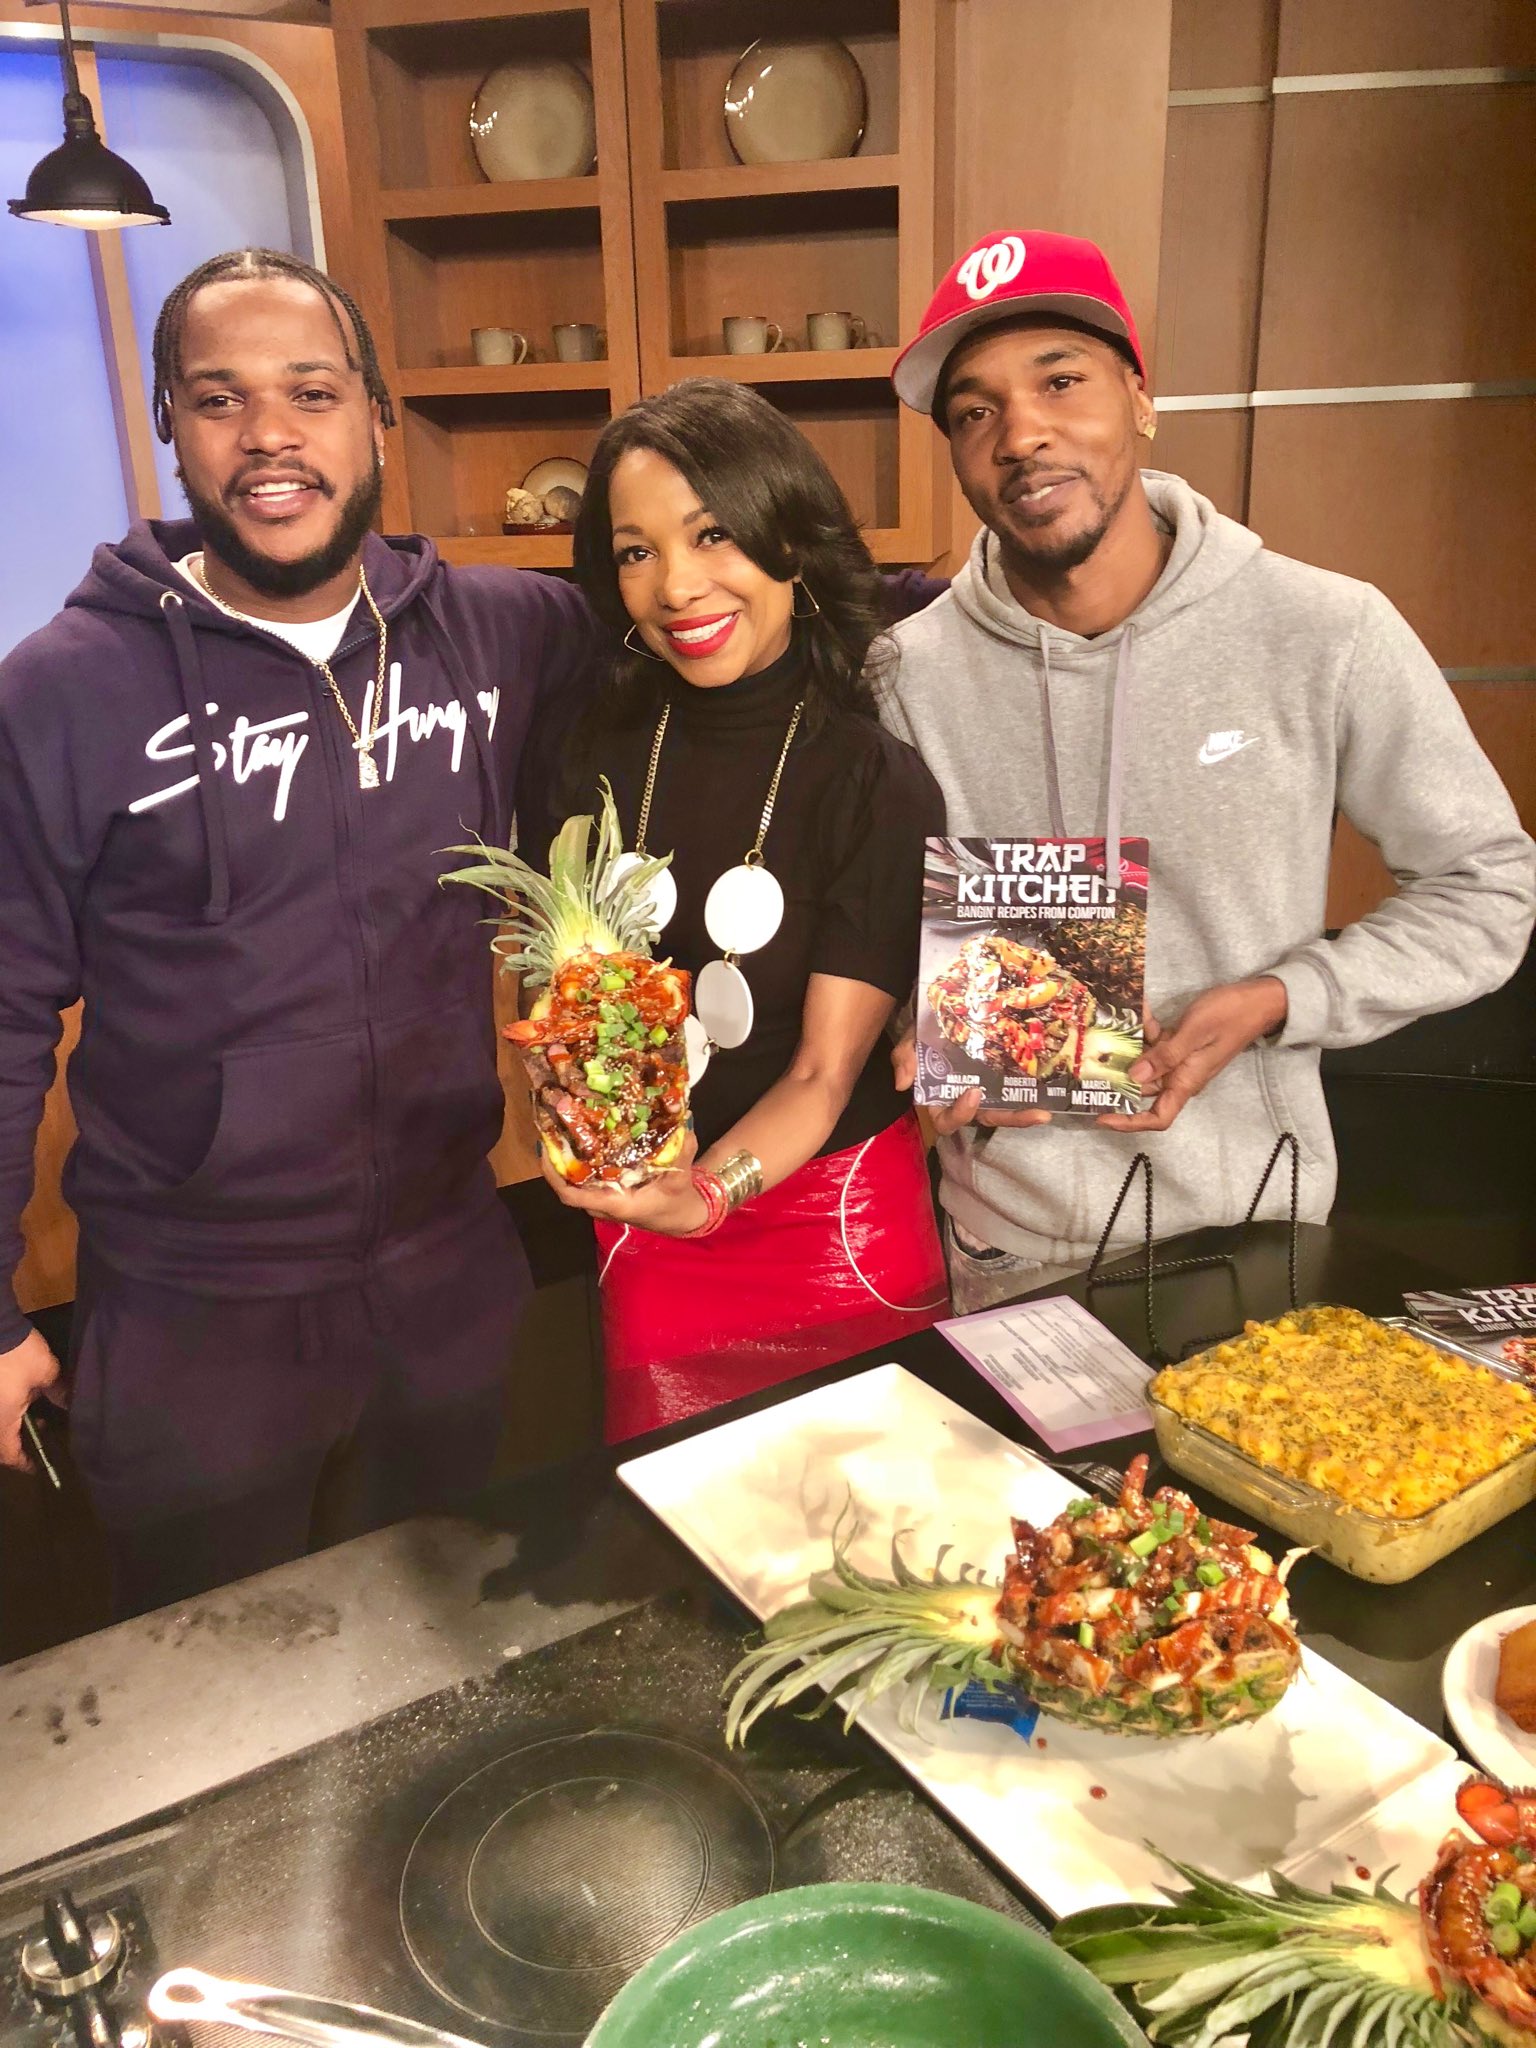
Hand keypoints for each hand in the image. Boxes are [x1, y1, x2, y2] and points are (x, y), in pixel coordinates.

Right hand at [0, 1326, 62, 1473]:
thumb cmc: (18, 1354)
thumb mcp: (45, 1373)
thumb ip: (59, 1391)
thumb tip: (70, 1402)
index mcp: (1, 1421)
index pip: (9, 1455)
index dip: (24, 1463)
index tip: (37, 1467)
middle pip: (0, 1441)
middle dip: (19, 1441)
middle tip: (40, 1432)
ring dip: (12, 1424)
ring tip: (33, 1413)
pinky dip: (6, 1409)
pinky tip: (20, 1397)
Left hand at [540, 1128, 707, 1234]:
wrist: (681, 1217)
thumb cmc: (677, 1203)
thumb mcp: (680, 1180)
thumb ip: (681, 1152)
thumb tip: (682, 1122)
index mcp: (615, 1204)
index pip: (573, 1196)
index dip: (554, 1175)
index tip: (546, 1149)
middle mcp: (602, 1204)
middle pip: (568, 1183)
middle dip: (557, 1157)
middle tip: (553, 1125)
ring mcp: (602, 1199)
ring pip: (575, 1180)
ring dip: (566, 1157)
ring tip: (562, 1126)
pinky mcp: (607, 1191)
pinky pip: (585, 1177)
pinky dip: (579, 1160)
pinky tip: (581, 1137)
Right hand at [892, 1028, 1050, 1135]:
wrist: (940, 1012)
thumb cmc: (923, 1032)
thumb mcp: (910, 1042)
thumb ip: (905, 1059)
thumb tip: (903, 1084)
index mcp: (939, 1099)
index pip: (947, 1121)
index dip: (960, 1114)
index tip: (973, 1092)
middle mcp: (963, 1100)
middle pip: (984, 1119)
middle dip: (1009, 1119)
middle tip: (1034, 1114)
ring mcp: (984, 1090)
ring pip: (1003, 1110)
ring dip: (1024, 1113)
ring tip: (1045, 1113)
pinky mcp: (999, 1077)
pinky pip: (1013, 1091)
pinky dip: (1028, 1094)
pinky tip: (1047, 1093)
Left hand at [1097, 976, 1287, 1133]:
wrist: (1259, 999)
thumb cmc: (1230, 1016)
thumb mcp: (1195, 1032)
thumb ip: (1165, 1055)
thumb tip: (1134, 1078)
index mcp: (1186, 1082)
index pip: (1158, 1117)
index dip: (1129, 1122)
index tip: (1101, 1117)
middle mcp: (1181, 1075)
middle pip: (1142, 1089)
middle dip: (1117, 1076)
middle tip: (1088, 1061)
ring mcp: (1180, 1059)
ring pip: (1145, 1062)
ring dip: (1129, 1046)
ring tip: (1107, 1027)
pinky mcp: (1180, 1043)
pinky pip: (1156, 1043)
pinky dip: (1145, 1028)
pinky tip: (1136, 1007)